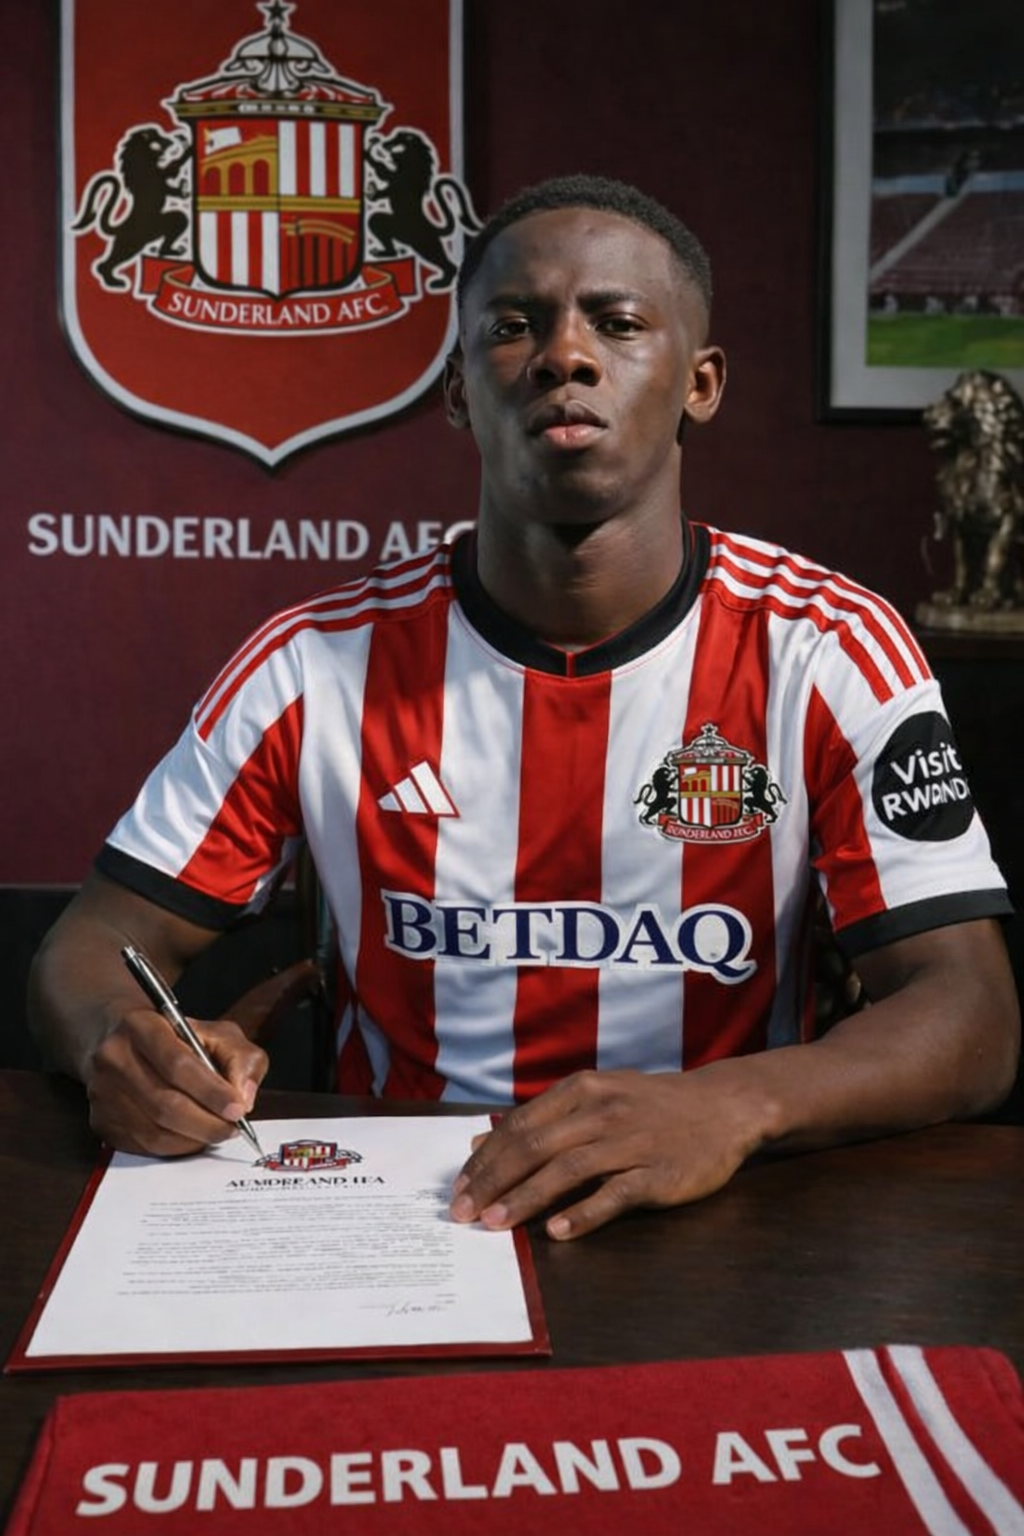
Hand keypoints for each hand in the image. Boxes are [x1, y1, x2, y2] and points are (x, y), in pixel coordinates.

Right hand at [83, 1006, 267, 1156]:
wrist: (122, 1040)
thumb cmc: (178, 1038)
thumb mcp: (217, 1032)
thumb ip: (240, 1058)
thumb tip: (244, 1097)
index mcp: (141, 1025)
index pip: (177, 1064)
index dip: (211, 1091)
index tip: (238, 1109)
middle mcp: (113, 1057)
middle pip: (164, 1103)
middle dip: (207, 1123)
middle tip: (233, 1128)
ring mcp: (102, 1092)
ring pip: (154, 1130)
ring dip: (194, 1138)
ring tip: (217, 1131)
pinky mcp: (101, 1121)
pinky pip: (144, 1146)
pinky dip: (176, 1147)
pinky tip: (192, 1136)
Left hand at [449, 1066, 761, 1240]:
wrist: (724, 1105)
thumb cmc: (652, 1105)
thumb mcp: (596, 1097)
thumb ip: (541, 1121)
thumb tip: (481, 1146)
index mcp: (582, 1090)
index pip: (520, 1126)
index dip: (485, 1160)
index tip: (457, 1189)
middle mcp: (602, 1111)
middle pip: (535, 1147)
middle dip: (492, 1181)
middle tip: (462, 1213)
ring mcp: (632, 1142)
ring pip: (567, 1169)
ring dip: (526, 1197)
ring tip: (495, 1224)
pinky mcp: (659, 1173)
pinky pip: (616, 1194)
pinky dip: (584, 1213)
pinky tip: (557, 1231)